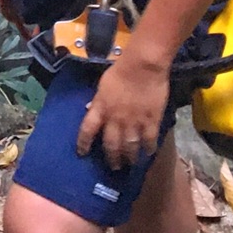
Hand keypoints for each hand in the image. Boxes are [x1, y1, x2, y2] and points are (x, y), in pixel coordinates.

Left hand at [76, 53, 170, 170]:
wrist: (143, 66)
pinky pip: (149, 140)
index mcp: (100, 109)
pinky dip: (148, 148)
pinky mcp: (151, 121)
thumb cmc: (121, 71)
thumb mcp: (102, 86)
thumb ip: (97, 101)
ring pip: (130, 147)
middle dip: (112, 158)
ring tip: (131, 163)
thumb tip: (90, 109)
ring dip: (129, 157)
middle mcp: (115, 119)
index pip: (87, 131)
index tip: (82, 153)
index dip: (83, 144)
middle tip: (114, 167)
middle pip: (111, 145)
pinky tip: (148, 153)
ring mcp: (133, 122)